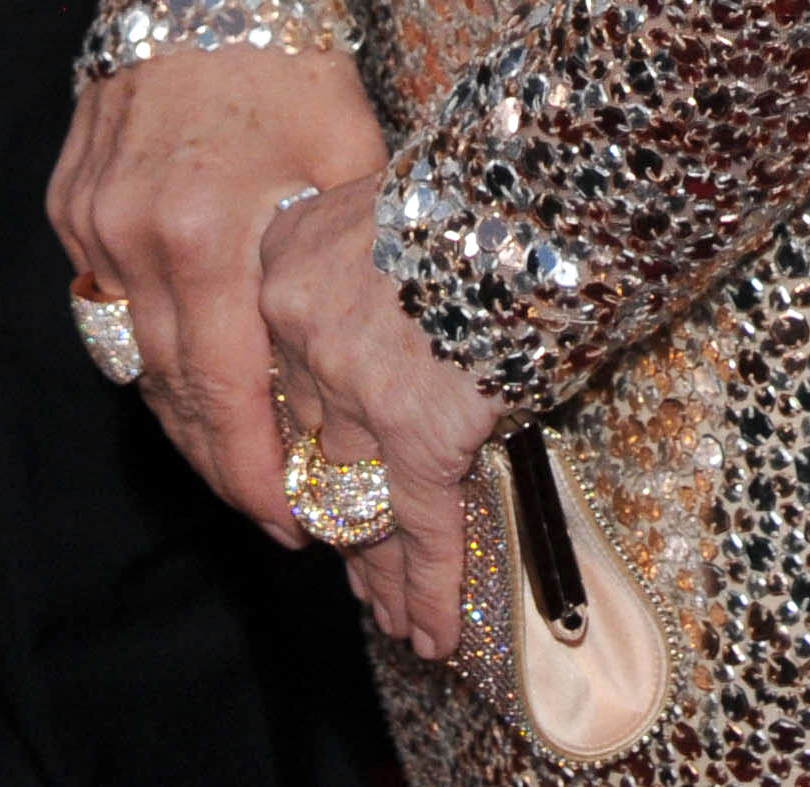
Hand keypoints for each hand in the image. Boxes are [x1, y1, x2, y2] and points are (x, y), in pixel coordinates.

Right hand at [50, 45, 388, 539]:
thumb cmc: (292, 56)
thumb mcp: (345, 154)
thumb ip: (337, 264)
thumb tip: (365, 359)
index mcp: (203, 229)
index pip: (219, 391)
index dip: (252, 471)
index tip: (291, 522)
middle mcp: (130, 234)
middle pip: (167, 390)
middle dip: (220, 460)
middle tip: (273, 510)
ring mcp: (89, 220)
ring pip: (128, 355)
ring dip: (180, 412)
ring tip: (239, 455)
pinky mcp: (68, 202)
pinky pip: (104, 302)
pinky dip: (147, 342)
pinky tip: (193, 367)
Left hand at [260, 179, 501, 659]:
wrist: (538, 175)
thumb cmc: (480, 178)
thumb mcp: (383, 202)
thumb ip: (350, 269)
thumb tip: (368, 341)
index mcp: (281, 264)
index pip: (271, 385)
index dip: (289, 449)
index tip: (292, 492)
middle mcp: (298, 331)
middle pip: (309, 454)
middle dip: (333, 523)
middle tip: (349, 573)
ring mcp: (353, 387)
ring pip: (358, 504)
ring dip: (378, 570)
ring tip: (389, 618)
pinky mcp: (417, 431)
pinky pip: (423, 527)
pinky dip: (428, 586)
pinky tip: (431, 634)